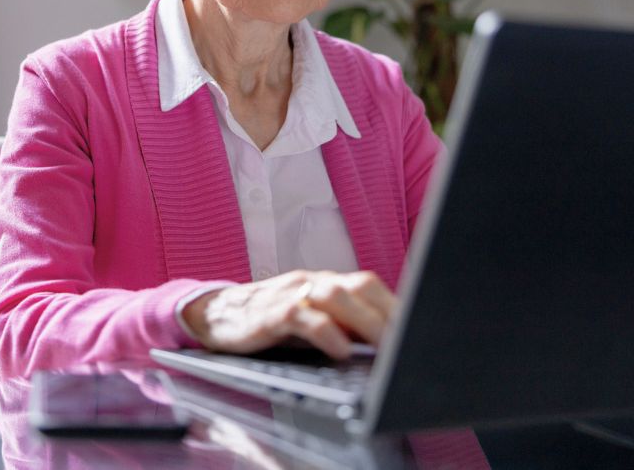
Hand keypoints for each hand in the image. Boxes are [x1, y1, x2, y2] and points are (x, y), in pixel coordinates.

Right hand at [181, 269, 396, 359]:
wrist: (213, 315)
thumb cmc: (268, 321)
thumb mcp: (309, 320)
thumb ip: (342, 324)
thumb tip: (385, 343)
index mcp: (325, 283)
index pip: (369, 285)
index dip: (396, 305)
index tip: (420, 328)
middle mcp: (311, 282)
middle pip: (359, 286)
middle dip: (388, 314)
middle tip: (409, 342)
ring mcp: (289, 294)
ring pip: (334, 296)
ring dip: (365, 322)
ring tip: (385, 348)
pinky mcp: (267, 314)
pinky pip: (301, 316)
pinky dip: (325, 332)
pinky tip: (340, 350)